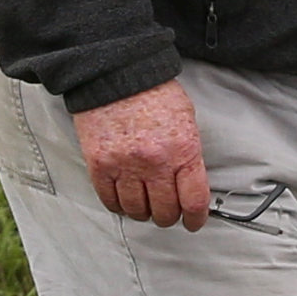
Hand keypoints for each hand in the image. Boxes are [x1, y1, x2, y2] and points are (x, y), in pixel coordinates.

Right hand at [71, 79, 212, 227]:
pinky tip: (125, 200)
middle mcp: (154, 163)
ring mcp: (125, 166)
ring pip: (137, 211)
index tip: (194, 222)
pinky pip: (110, 201)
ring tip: (145, 205)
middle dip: (169, 217)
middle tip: (168, 213)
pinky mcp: (100, 165)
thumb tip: (191, 184)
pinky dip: (119, 206)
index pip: (194, 201)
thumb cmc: (153, 92)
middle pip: (165, 212)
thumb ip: (188, 154)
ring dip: (144, 213)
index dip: (196, 219)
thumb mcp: (186, 119)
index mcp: (182, 150)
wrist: (116, 73)